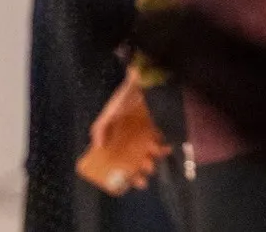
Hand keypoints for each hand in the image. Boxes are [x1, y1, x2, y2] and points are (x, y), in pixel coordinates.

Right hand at [90, 72, 164, 190]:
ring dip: (155, 159)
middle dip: (143, 170)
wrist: (141, 82)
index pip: (122, 163)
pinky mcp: (159, 127)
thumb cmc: (123, 99)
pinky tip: (167, 146)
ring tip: (155, 156)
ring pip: (152, 154)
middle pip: (139, 161)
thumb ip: (100, 128)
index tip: (132, 183)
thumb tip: (97, 148)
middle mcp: (133, 140)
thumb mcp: (109, 113)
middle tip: (146, 172)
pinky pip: (164, 141)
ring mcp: (147, 134)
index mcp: (119, 140)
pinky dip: (166, 146)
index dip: (127, 175)